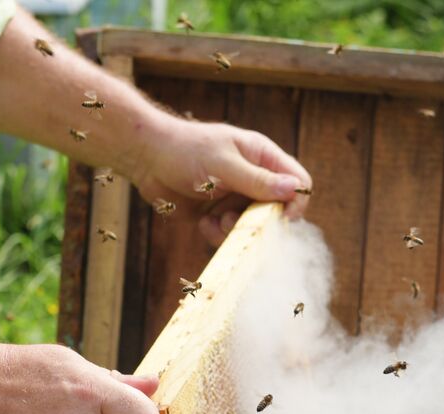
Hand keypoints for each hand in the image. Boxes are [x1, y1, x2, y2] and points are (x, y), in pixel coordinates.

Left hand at [129, 114, 312, 243]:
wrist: (145, 158)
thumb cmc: (184, 150)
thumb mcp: (223, 164)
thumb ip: (257, 180)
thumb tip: (294, 190)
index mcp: (262, 157)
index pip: (298, 182)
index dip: (295, 202)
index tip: (281, 218)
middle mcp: (254, 178)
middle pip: (277, 210)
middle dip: (260, 223)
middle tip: (237, 222)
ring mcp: (236, 198)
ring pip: (253, 228)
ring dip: (236, 231)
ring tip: (216, 221)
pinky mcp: (218, 214)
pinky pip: (229, 235)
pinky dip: (217, 233)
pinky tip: (202, 222)